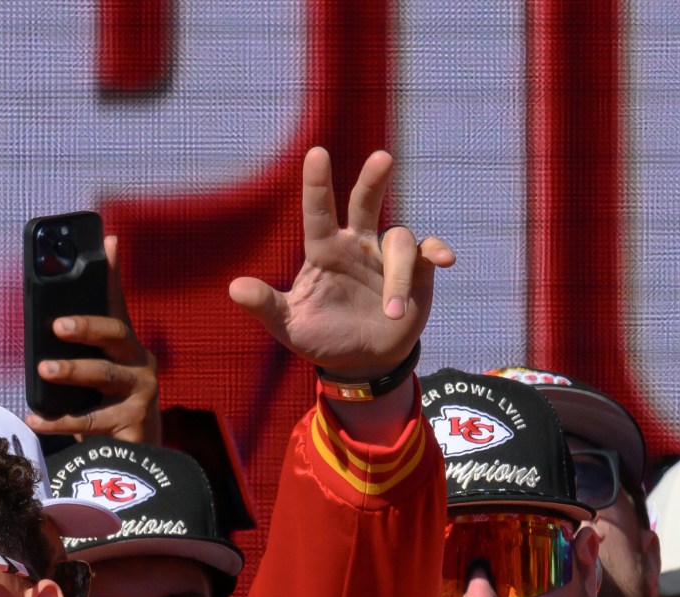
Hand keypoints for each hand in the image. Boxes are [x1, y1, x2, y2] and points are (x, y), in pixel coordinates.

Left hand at [28, 235, 158, 442]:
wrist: (134, 460)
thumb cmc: (106, 409)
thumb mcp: (91, 377)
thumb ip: (76, 352)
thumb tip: (46, 324)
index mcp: (126, 346)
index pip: (117, 303)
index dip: (113, 273)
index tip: (107, 242)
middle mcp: (139, 362)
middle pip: (115, 334)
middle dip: (87, 326)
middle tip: (57, 324)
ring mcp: (141, 392)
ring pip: (104, 375)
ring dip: (72, 370)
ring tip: (43, 369)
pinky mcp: (134, 422)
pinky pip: (90, 420)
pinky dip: (57, 420)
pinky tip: (34, 418)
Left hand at [229, 148, 453, 380]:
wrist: (363, 360)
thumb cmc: (321, 337)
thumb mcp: (289, 326)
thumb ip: (266, 306)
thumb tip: (234, 288)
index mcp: (324, 252)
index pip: (318, 212)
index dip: (316, 184)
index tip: (316, 153)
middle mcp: (356, 245)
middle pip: (365, 202)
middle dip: (373, 180)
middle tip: (381, 158)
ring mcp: (387, 255)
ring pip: (399, 242)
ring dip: (398, 278)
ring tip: (392, 313)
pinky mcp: (418, 268)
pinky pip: (429, 250)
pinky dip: (437, 252)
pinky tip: (445, 261)